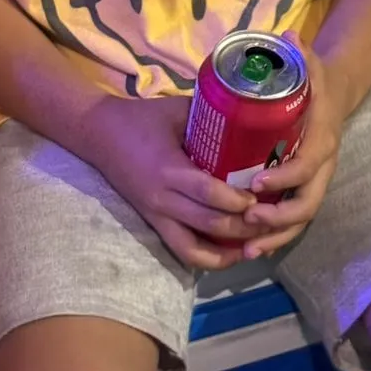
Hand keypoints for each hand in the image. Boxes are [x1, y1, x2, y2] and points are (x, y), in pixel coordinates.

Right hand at [87, 95, 254, 270]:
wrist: (98, 133)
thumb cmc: (141, 117)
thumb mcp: (177, 111)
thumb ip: (210, 119)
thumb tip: (248, 116)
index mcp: (169, 168)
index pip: (208, 192)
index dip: (237, 200)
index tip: (262, 197)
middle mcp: (162, 199)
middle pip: (208, 224)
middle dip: (243, 227)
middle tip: (271, 220)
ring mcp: (156, 215)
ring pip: (195, 248)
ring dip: (228, 250)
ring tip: (257, 244)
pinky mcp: (153, 223)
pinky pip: (181, 250)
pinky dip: (208, 259)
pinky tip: (231, 255)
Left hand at [239, 38, 342, 258]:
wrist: (335, 96)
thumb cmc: (316, 82)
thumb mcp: (312, 65)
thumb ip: (302, 54)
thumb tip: (289, 37)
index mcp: (322, 139)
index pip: (307, 166)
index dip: (284, 178)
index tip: (256, 183)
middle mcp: (322, 167)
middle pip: (306, 204)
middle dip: (279, 219)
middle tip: (247, 220)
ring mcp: (314, 182)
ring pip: (300, 219)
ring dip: (275, 237)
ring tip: (246, 249)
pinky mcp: (303, 190)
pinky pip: (293, 221)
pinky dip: (275, 238)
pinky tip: (251, 248)